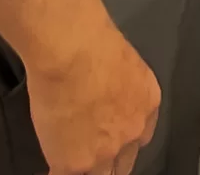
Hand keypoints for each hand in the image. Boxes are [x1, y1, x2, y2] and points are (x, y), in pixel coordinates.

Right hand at [27, 22, 159, 174]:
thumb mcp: (123, 61)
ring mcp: (104, 152)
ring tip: (74, 166)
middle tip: (93, 157)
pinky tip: (53, 168)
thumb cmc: (93, 39)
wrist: (71, 50)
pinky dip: (59, 172)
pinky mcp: (74, 163)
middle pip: (123, 163)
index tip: (112, 139)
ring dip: (86, 171)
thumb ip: (120, 85)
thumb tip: (105, 88)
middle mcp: (131, 132)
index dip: (124, 141)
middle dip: (109, 162)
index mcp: (147, 103)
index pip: (141, 136)